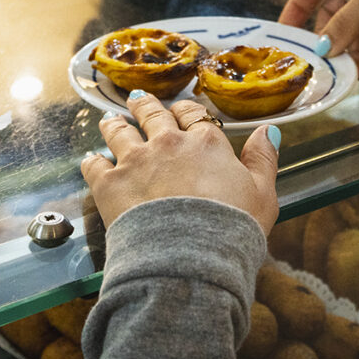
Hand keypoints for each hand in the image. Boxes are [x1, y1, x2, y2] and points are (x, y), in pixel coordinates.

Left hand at [81, 92, 279, 232]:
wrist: (191, 257)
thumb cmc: (232, 229)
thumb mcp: (263, 193)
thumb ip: (263, 159)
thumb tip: (268, 131)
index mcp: (205, 143)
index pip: (194, 116)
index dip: (186, 113)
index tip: (182, 113)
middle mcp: (168, 144)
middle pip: (153, 115)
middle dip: (145, 106)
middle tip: (139, 101)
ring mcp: (135, 161)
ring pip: (119, 132)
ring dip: (114, 124)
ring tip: (110, 120)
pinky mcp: (109, 184)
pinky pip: (94, 164)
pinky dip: (91, 161)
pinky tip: (91, 160)